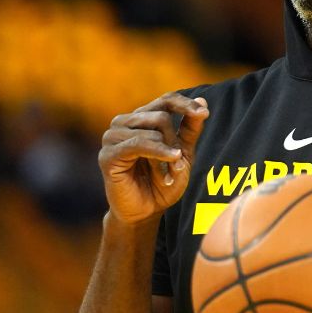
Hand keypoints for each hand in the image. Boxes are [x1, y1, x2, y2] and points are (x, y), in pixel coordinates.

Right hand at [99, 93, 208, 224]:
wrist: (145, 212)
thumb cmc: (162, 183)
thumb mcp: (183, 153)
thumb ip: (191, 129)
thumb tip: (203, 101)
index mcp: (141, 118)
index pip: (165, 100)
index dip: (185, 104)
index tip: (204, 113)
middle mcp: (123, 123)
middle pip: (161, 117)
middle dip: (176, 142)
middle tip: (179, 164)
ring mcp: (112, 137)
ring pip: (151, 132)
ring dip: (167, 155)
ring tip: (169, 175)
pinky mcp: (107, 155)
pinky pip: (138, 144)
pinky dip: (158, 153)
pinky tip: (170, 164)